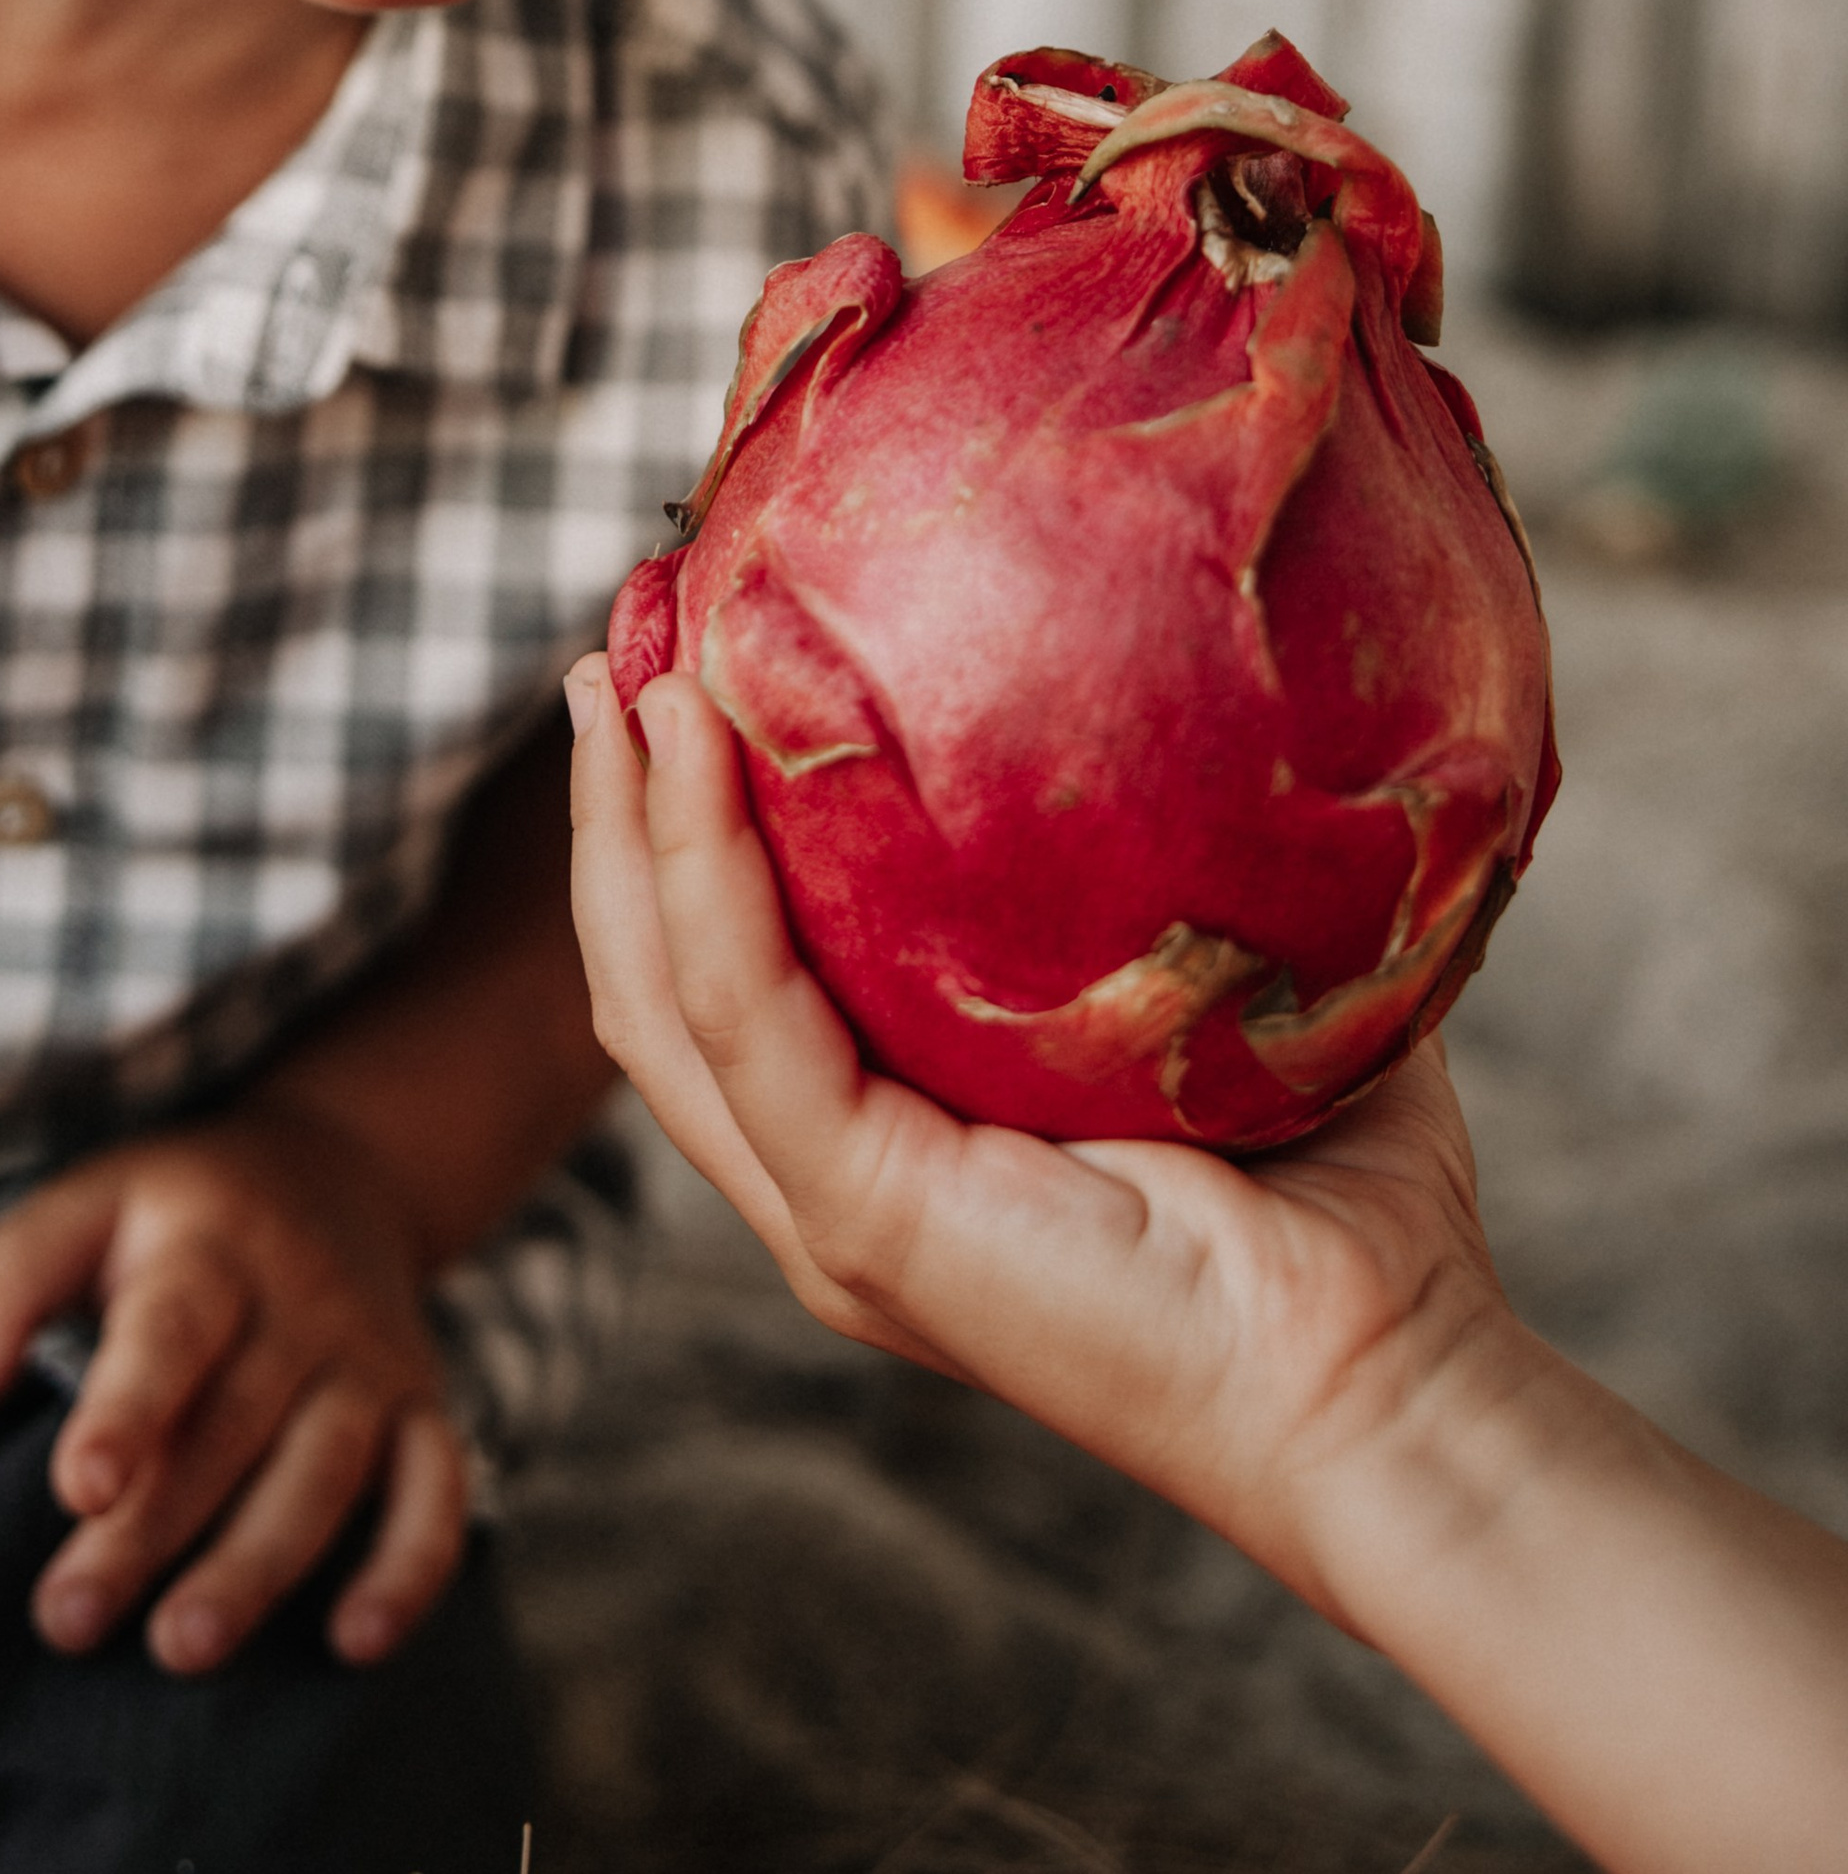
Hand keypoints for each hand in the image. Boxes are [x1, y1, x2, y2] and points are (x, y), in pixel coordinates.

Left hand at [0, 1106, 468, 1672]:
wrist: (336, 1167)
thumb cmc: (175, 1216)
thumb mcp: (85, 1205)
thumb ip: (1, 1288)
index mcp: (207, 1248)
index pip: (170, 1330)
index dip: (128, 1408)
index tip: (79, 1487)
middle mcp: (299, 1304)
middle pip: (231, 1424)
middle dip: (154, 1530)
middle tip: (70, 1618)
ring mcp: (368, 1361)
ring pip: (324, 1468)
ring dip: (259, 1564)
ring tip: (183, 1647)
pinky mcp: (420, 1408)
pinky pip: (436, 1490)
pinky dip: (408, 1567)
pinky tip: (356, 1642)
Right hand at [567, 653, 1525, 1624]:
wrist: (1391, 1373)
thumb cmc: (1348, 1204)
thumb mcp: (1225, 993)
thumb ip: (1183, 866)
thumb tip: (1219, 682)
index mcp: (895, 1141)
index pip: (726, 972)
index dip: (677, 827)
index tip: (686, 654)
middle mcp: (832, 1179)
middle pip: (653, 973)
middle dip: (613, 805)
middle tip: (620, 632)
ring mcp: (829, 1208)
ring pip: (659, 991)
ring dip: (623, 820)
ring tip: (618, 670)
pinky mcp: (859, 1213)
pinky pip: (740, 1009)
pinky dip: (698, 866)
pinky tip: (696, 743)